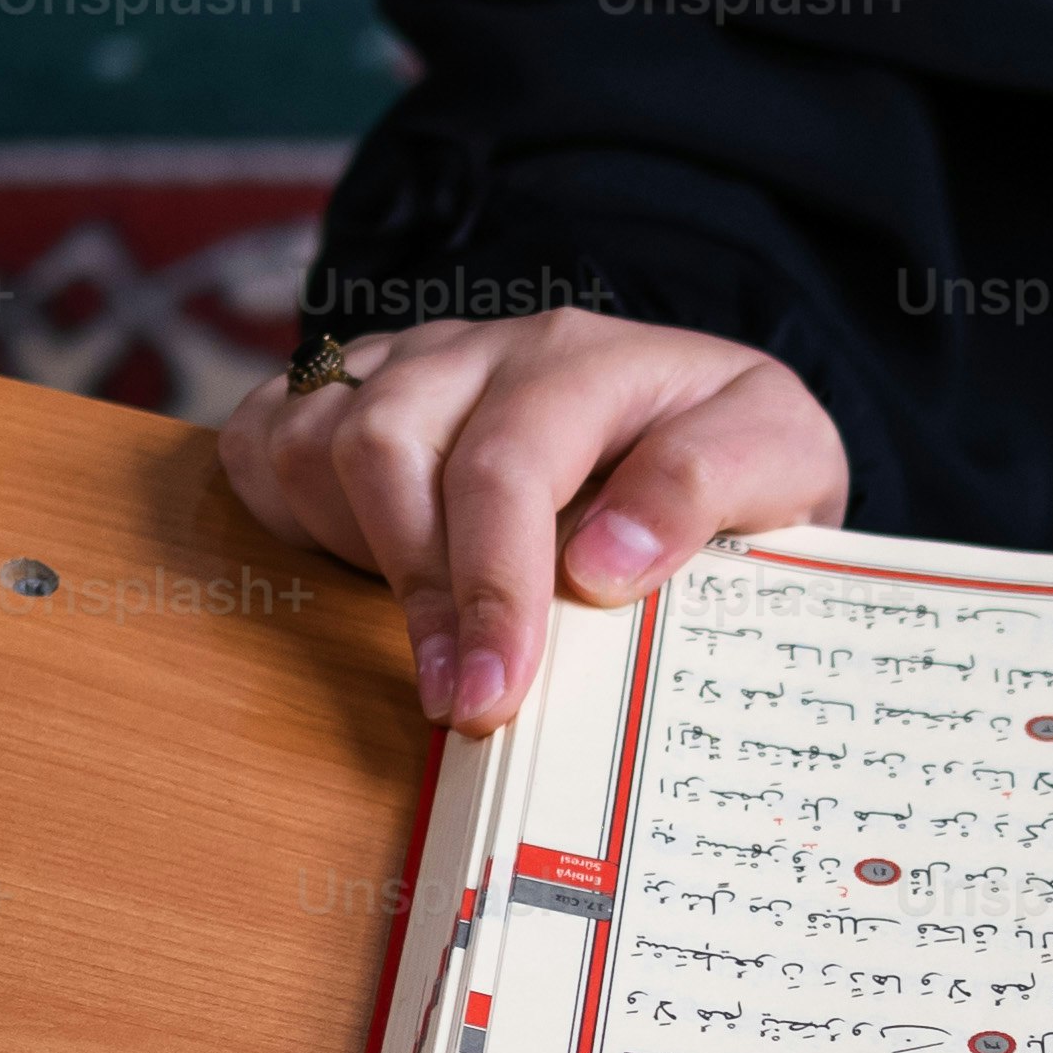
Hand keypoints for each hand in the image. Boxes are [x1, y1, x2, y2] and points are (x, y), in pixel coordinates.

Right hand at [216, 306, 848, 730]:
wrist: (703, 421)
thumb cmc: (736, 459)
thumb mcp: (786, 461)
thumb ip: (709, 488)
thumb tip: (602, 565)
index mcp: (591, 360)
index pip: (508, 463)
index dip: (492, 587)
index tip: (493, 694)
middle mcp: (487, 349)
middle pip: (387, 447)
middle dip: (418, 592)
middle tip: (459, 704)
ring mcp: (410, 365)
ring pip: (316, 439)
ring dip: (356, 552)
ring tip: (433, 632)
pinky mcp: (353, 391)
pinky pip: (266, 435)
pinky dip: (286, 510)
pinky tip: (360, 570)